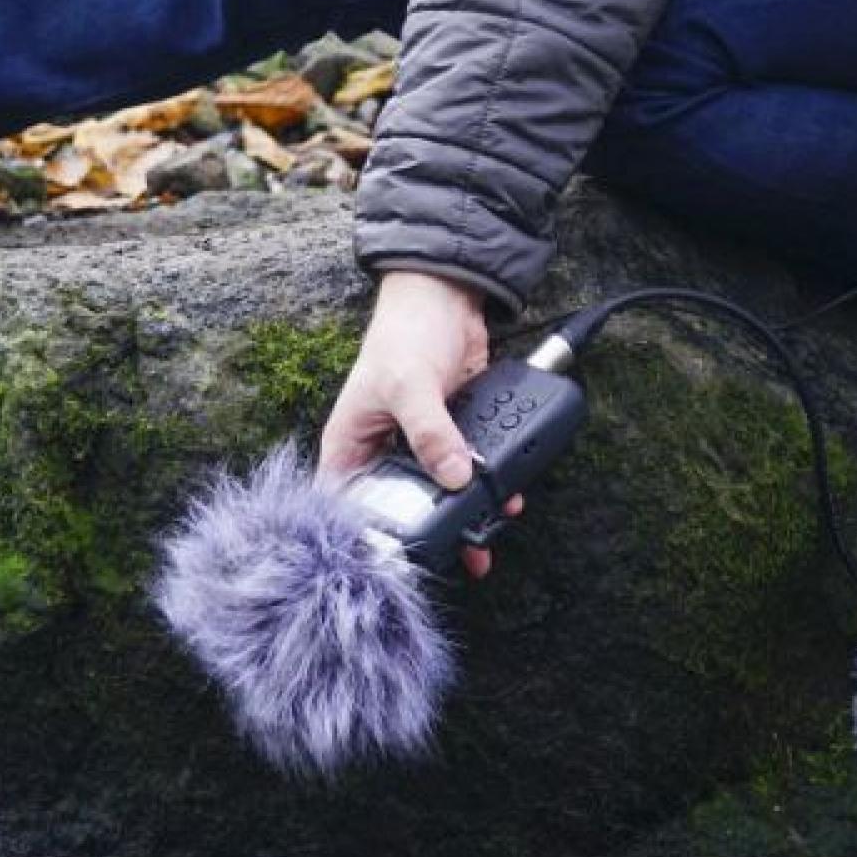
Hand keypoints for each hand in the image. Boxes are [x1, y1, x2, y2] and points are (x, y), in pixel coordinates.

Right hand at [319, 270, 518, 576]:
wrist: (446, 295)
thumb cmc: (405, 332)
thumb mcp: (410, 384)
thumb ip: (431, 433)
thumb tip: (455, 476)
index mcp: (351, 445)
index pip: (348, 505)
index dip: (368, 536)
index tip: (400, 560)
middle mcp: (382, 451)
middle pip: (400, 507)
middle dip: (432, 533)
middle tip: (460, 557)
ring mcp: (419, 446)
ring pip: (437, 494)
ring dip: (465, 514)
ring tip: (487, 539)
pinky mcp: (452, 435)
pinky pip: (468, 470)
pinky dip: (487, 485)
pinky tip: (507, 498)